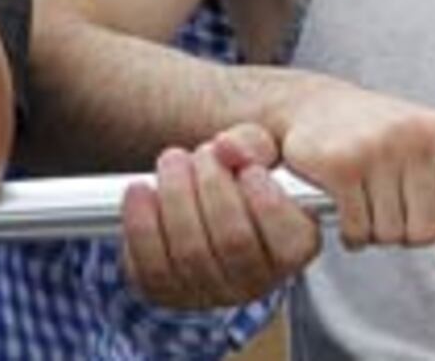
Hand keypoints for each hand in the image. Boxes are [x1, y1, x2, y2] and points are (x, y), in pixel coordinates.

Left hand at [120, 123, 319, 308]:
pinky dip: (141, 223)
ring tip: (173, 160)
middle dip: (212, 185)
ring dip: (176, 196)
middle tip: (201, 153)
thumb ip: (252, 143)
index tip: (249, 169)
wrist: (201, 201)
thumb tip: (226, 148)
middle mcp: (257, 280)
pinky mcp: (169, 292)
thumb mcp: (257, 150)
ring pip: (191, 252)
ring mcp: (212, 292)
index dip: (267, 202)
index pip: (289, 238)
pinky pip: (152, 267)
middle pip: (234, 240)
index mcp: (294, 248)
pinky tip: (140, 190)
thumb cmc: (238, 172)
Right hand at [271, 79, 434, 281]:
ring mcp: (379, 150)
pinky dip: (351, 233)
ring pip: (390, 235)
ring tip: (367, 201)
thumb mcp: (428, 162)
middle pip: (427, 232)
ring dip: (375, 232)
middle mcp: (418, 137)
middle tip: (389, 205)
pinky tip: (346, 208)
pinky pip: (357, 231)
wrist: (313, 105)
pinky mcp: (341, 166)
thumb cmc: (377, 134)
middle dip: (405, 231)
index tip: (431, 217)